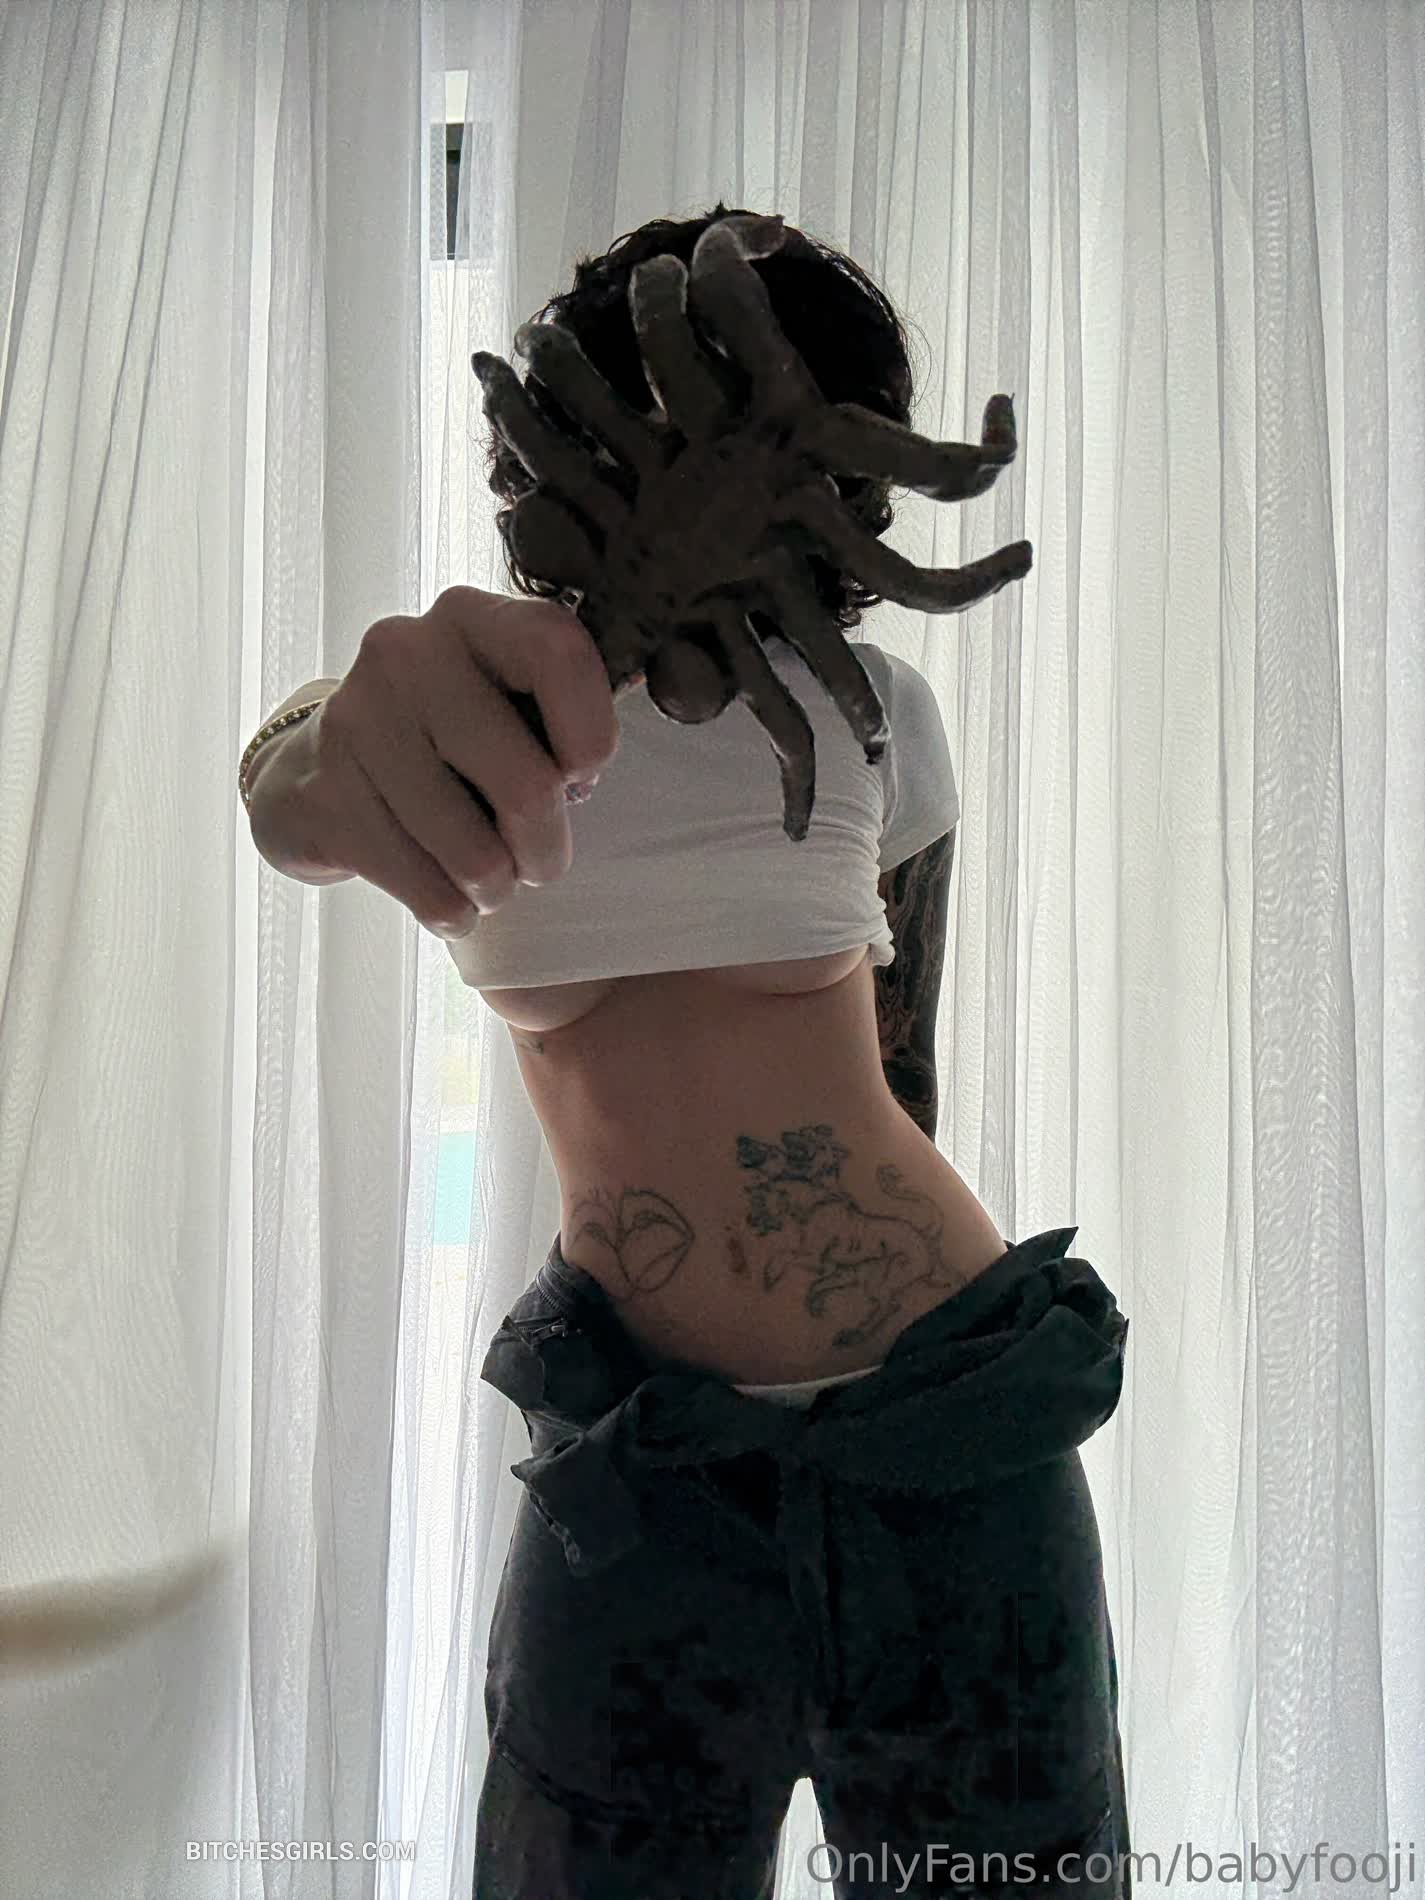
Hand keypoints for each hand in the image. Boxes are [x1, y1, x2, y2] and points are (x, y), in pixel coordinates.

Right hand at [246, 587, 624, 938]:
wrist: (319, 772)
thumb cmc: (445, 743)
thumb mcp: (503, 705)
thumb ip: (553, 718)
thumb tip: (580, 778)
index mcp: (469, 619)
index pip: (556, 652)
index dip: (591, 732)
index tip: (583, 775)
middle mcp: (406, 655)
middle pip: (528, 785)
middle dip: (546, 847)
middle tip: (540, 862)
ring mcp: (356, 722)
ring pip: (475, 854)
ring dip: (497, 886)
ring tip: (490, 880)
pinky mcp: (323, 794)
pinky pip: (424, 887)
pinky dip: (451, 910)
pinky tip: (450, 900)